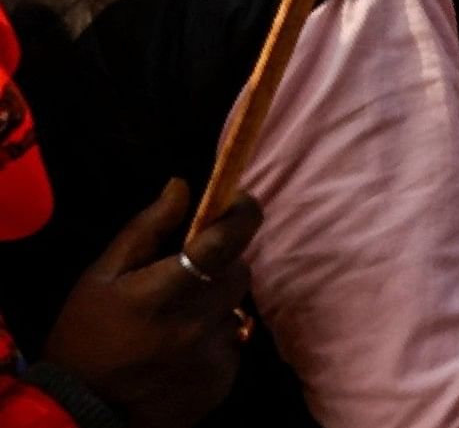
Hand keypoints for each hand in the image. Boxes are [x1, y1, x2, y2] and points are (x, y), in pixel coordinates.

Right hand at [41, 181, 261, 427]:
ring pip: (236, 309)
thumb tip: (182, 186)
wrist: (83, 410)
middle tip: (186, 276)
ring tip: (174, 320)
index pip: (225, 242)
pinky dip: (214, 338)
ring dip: (215, 304)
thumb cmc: (87, 335)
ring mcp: (212, 356)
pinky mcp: (222, 381)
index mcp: (162, 293)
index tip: (238, 201)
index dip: (242, 214)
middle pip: (238, 273)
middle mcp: (194, 324)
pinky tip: (180, 349)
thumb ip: (146, 230)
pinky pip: (232, 343)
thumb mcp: (102, 277)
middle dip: (221, 265)